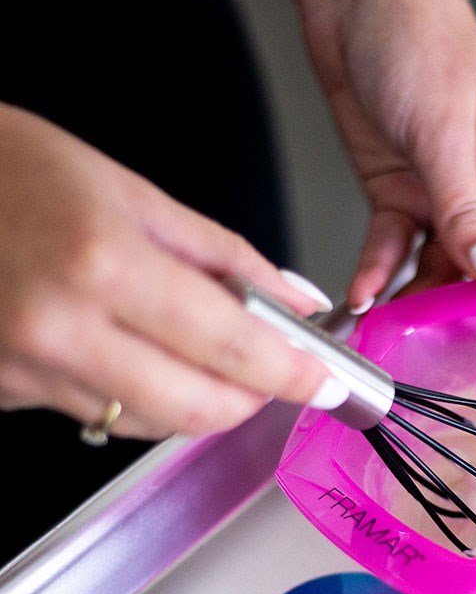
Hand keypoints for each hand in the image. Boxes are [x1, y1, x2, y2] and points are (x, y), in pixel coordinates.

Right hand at [0, 105, 346, 438]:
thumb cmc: (4, 167)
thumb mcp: (127, 192)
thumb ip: (224, 257)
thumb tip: (297, 300)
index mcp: (103, 265)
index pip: (232, 347)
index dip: (292, 373)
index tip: (325, 380)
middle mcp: (62, 330)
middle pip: (199, 410)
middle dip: (253, 399)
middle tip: (272, 370)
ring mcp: (27, 371)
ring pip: (153, 425)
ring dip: (199, 400)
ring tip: (202, 352)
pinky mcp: (6, 393)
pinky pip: (101, 417)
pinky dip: (141, 397)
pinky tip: (136, 354)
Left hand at [266, 0, 475, 309]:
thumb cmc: (422, 34)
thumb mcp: (446, 130)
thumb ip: (467, 211)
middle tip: (462, 345)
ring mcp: (447, 198)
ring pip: (446, 269)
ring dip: (424, 300)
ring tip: (405, 329)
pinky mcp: (402, 198)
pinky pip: (396, 249)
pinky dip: (381, 272)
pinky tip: (366, 294)